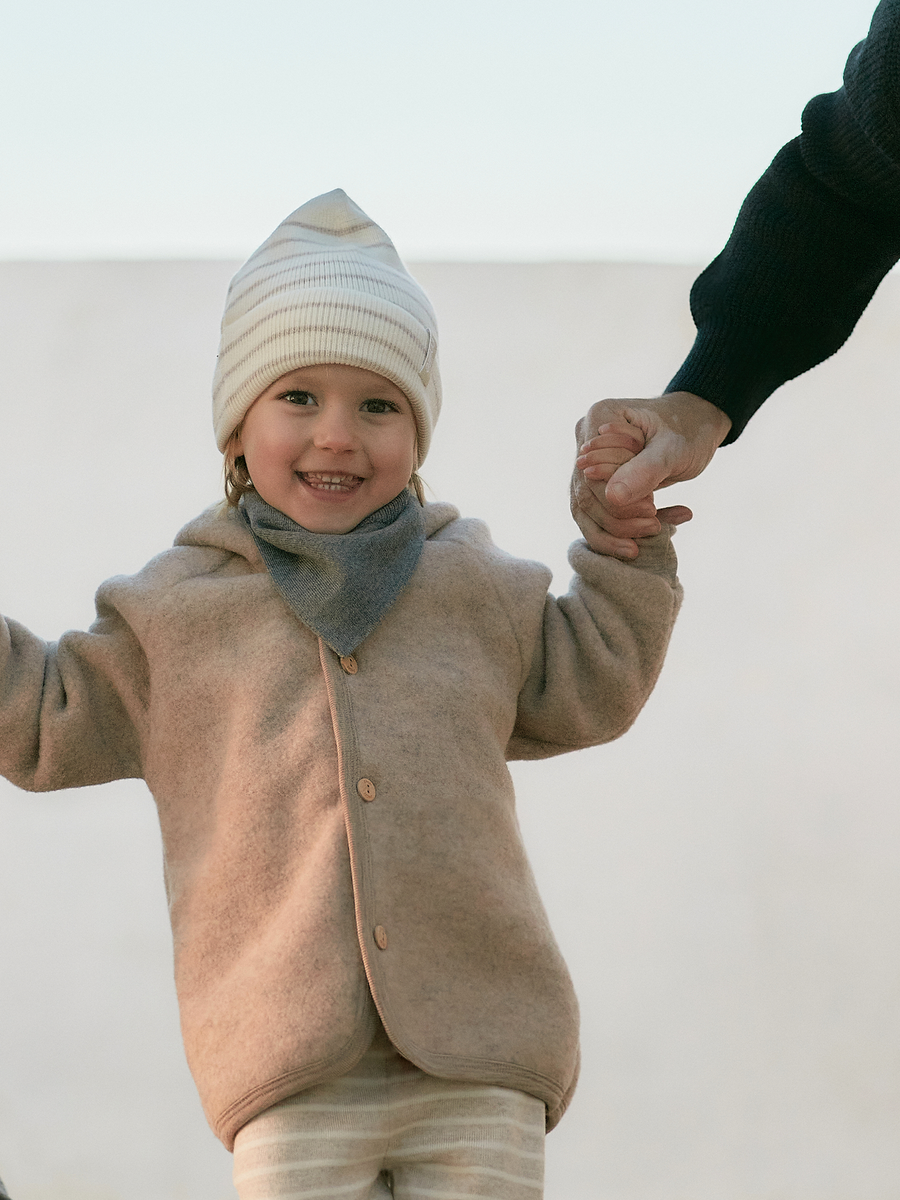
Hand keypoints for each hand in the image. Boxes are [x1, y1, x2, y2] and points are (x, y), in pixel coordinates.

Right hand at [570, 392, 731, 557]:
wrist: (697, 426)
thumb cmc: (689, 430)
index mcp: (598, 418)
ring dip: (620, 531)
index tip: (651, 509)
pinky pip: (600, 516)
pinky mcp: (597, 484)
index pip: (591, 477)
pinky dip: (628, 529)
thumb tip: (613, 498)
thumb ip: (644, 471)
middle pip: (586, 497)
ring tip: (657, 531)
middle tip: (655, 526)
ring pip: (588, 512)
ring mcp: (587, 464)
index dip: (617, 502)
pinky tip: (660, 528)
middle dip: (619, 521)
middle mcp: (584, 440)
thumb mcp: (673, 449)